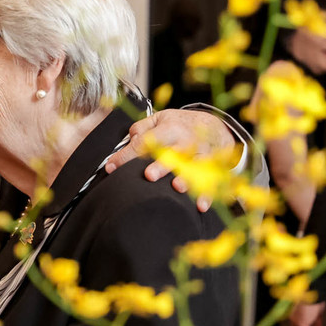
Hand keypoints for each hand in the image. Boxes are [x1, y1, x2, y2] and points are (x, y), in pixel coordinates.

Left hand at [104, 109, 236, 211]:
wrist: (214, 127)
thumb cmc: (180, 125)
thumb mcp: (159, 118)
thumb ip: (141, 128)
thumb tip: (129, 141)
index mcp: (170, 129)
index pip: (145, 142)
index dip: (127, 155)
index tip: (111, 167)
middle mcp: (186, 142)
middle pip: (173, 154)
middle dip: (162, 165)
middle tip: (149, 175)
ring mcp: (201, 156)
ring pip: (194, 167)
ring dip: (186, 178)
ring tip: (177, 187)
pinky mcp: (212, 168)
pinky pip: (211, 183)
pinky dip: (207, 194)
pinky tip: (200, 206)